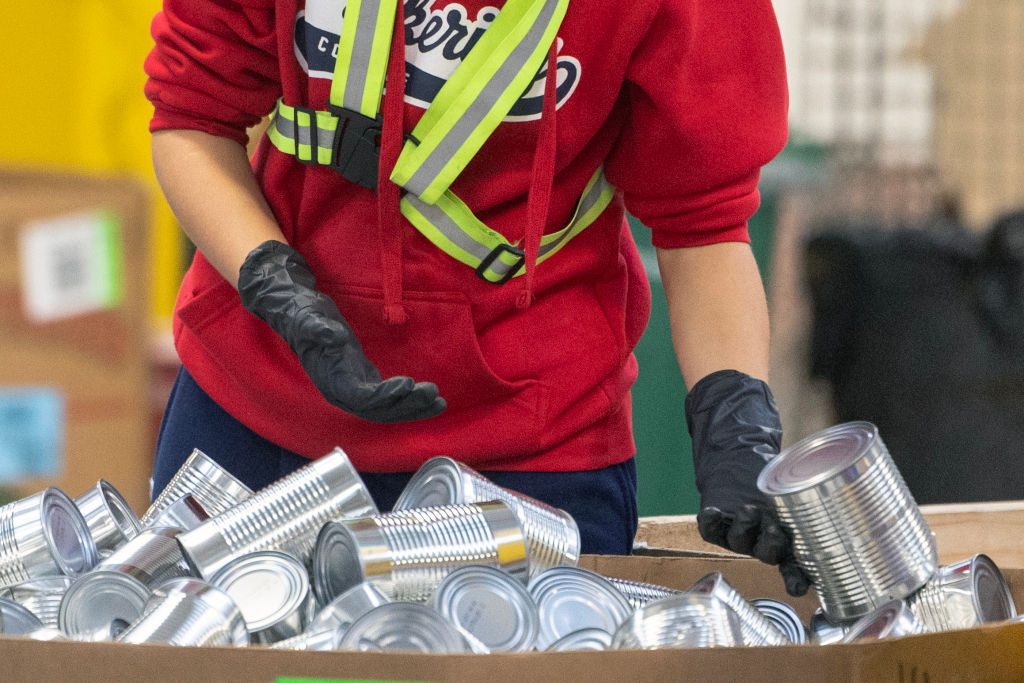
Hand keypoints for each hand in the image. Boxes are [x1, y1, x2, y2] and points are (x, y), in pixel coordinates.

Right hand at [238, 240, 445, 421]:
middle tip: (434, 396)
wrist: (298, 313)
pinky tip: (427, 397)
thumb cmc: (303, 315)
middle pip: (378, 410)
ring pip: (386, 408)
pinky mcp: (363, 381)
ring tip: (439, 402)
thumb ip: (318, 328)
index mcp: (331, 381)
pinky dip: (408, 399)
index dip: (385, 395)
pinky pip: (388, 399)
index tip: (408, 384)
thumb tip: (332, 336)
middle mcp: (342, 392)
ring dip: (412, 407)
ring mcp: (353, 389)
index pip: (361, 398)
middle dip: (407, 405)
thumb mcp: (308, 317)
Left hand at [685, 370, 810, 595]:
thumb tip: (857, 483)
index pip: (795, 570)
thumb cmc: (778, 478)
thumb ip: (820, 493)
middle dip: (772, 545)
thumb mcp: (800, 486)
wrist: (738, 461)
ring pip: (740, 542)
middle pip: (768, 555)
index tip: (798, 587)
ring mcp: (739, 536)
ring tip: (748, 510)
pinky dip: (710, 521)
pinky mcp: (715, 525)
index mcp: (789, 543)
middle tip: (777, 530)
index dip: (795, 580)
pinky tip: (712, 512)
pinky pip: (709, 531)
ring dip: (745, 527)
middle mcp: (764, 543)